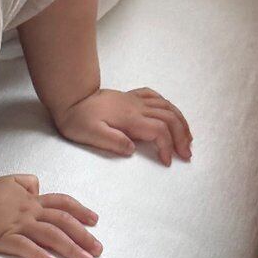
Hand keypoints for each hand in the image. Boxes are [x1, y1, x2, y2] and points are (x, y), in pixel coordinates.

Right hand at [0, 173, 102, 257]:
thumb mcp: (7, 180)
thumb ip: (25, 182)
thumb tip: (38, 186)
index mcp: (29, 200)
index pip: (61, 203)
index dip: (80, 211)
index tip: (95, 221)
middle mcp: (27, 212)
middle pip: (62, 222)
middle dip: (84, 236)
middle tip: (99, 250)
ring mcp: (16, 225)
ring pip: (50, 235)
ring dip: (70, 248)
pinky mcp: (1, 238)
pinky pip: (23, 246)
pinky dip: (39, 254)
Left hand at [54, 88, 192, 165]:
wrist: (70, 98)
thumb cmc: (77, 120)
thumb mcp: (90, 134)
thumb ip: (113, 141)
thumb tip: (132, 148)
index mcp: (129, 118)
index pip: (159, 130)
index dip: (167, 146)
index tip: (167, 161)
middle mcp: (136, 107)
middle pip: (170, 118)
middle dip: (182, 136)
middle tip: (187, 154)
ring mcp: (134, 100)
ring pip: (167, 106)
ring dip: (180, 122)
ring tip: (187, 138)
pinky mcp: (130, 97)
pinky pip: (155, 96)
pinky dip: (168, 105)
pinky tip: (171, 114)